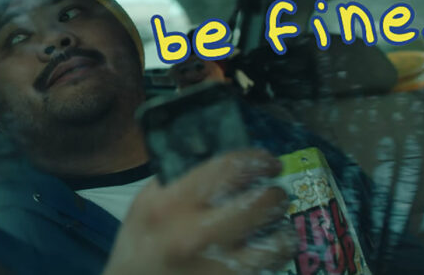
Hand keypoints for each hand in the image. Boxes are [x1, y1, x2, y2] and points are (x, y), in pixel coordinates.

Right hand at [103, 149, 295, 274]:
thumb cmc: (140, 245)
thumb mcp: (146, 202)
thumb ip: (180, 179)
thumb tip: (222, 161)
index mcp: (173, 203)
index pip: (230, 168)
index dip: (258, 159)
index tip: (268, 162)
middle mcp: (197, 234)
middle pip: (262, 203)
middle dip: (276, 195)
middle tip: (275, 194)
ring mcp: (217, 268)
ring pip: (277, 243)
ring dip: (283, 232)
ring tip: (278, 228)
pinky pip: (268, 269)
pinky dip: (273, 258)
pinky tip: (266, 252)